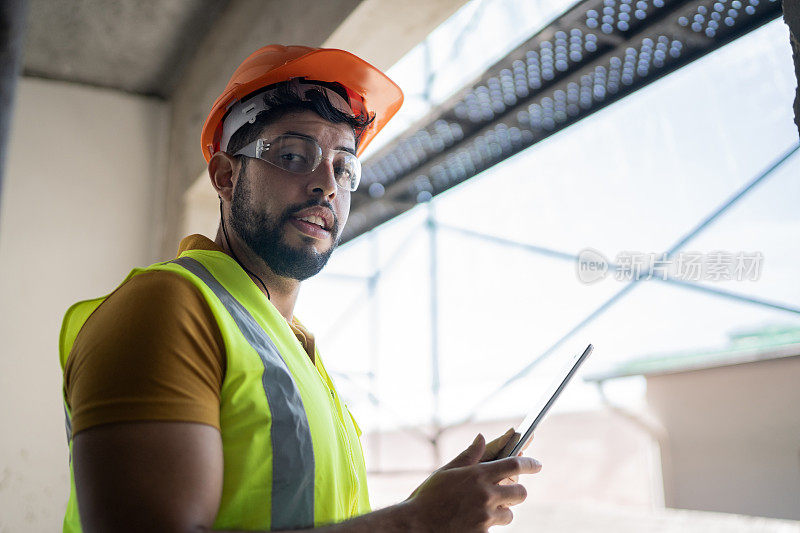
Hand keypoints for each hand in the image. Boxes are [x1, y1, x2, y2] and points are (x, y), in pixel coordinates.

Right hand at [405, 434, 541, 532]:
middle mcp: (485, 494)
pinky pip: (495, 528)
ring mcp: (485, 516)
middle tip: (509, 493)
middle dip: (517, 492)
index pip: (514, 465)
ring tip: (483, 511)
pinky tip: (472, 522)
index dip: (529, 464)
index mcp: (477, 474)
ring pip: (509, 514)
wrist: (416, 526)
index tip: (536, 464)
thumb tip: (482, 437)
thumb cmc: (428, 497)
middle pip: (520, 493)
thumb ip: (469, 455)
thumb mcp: (447, 472)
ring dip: (501, 512)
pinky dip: (487, 526)